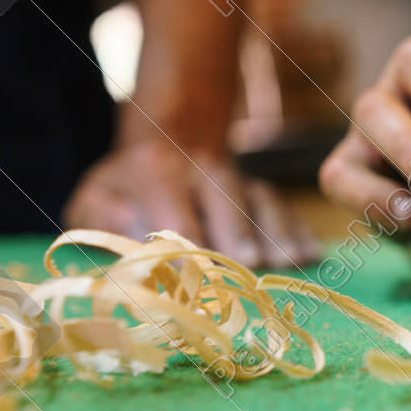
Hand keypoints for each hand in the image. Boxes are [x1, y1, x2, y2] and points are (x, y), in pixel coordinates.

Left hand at [64, 140, 320, 267]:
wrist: (168, 141)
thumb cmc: (127, 188)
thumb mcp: (97, 197)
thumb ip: (103, 219)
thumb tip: (127, 244)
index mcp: (156, 170)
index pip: (172, 207)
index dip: (186, 238)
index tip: (196, 270)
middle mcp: (203, 169)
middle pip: (225, 198)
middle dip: (238, 230)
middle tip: (250, 263)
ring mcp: (239, 178)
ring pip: (261, 200)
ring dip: (277, 231)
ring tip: (292, 261)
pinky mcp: (262, 190)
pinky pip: (284, 207)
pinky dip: (299, 229)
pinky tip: (313, 254)